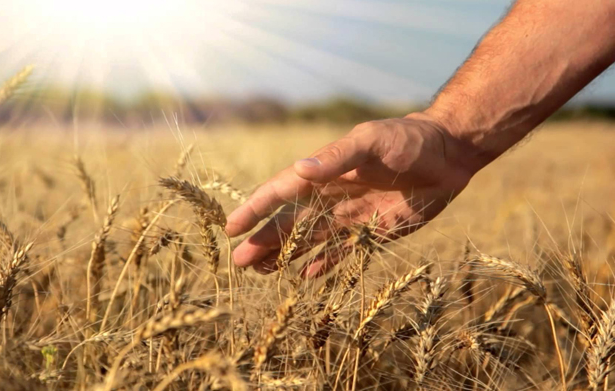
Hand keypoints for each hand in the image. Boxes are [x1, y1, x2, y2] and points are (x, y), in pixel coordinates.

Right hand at [225, 112, 480, 277]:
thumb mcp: (371, 142)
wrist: (448, 154)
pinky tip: (303, 276)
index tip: (231, 228)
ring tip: (259, 272)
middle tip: (238, 262)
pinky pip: (340, 252)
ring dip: (283, 254)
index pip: (280, 192)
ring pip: (308, 240)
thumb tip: (299, 170)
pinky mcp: (371, 232)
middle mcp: (331, 196)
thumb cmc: (407, 140)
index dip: (255, 209)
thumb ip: (337, 157)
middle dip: (263, 241)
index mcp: (324, 172)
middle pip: (288, 222)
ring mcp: (350, 216)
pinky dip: (321, 263)